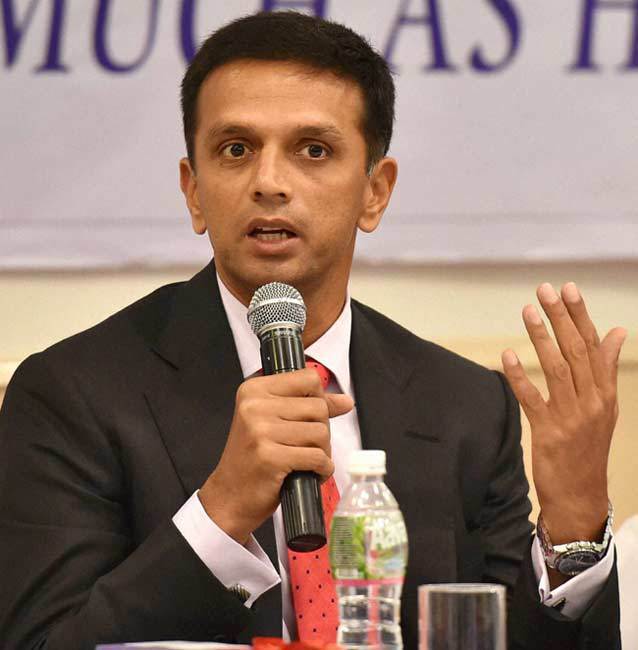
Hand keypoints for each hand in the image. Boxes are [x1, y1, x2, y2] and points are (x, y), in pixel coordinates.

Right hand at [198, 368, 353, 543]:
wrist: (229, 496)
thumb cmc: (252, 459)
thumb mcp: (272, 422)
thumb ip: (308, 406)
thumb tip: (345, 401)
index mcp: (254, 390)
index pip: (309, 378)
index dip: (319, 398)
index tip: (310, 416)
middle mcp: (255, 405)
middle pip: (318, 406)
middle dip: (321, 430)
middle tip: (305, 445)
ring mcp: (261, 431)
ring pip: (321, 432)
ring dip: (322, 451)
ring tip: (305, 460)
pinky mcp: (271, 457)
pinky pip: (317, 457)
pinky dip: (322, 469)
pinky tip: (309, 473)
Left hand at [501, 282, 625, 545]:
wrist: (581, 495)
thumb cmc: (588, 446)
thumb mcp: (604, 406)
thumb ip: (605, 368)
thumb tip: (617, 331)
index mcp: (604, 392)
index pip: (593, 345)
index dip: (580, 315)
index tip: (568, 289)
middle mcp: (591, 401)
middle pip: (576, 351)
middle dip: (561, 317)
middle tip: (545, 290)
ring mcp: (571, 417)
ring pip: (556, 369)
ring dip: (541, 338)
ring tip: (528, 311)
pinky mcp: (548, 433)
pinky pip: (532, 400)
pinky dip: (519, 377)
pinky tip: (506, 356)